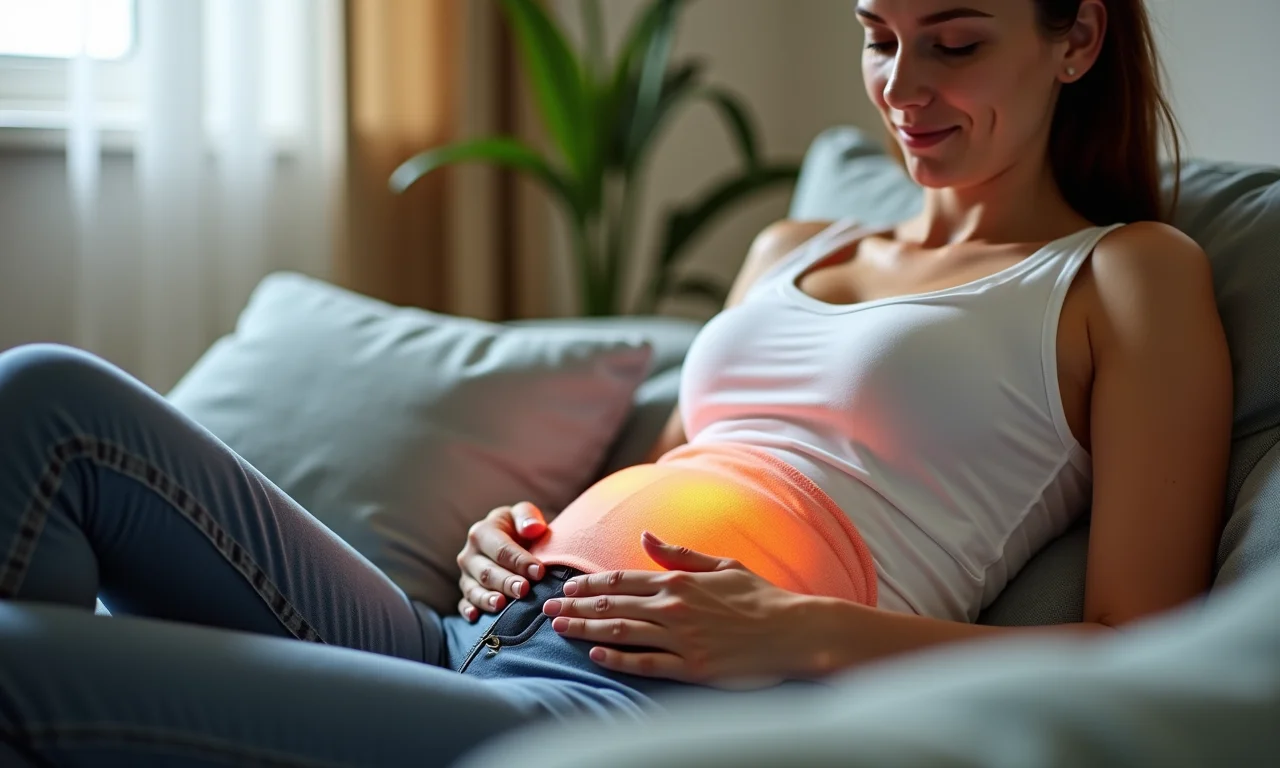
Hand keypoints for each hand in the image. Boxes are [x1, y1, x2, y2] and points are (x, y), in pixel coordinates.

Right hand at [456, 502, 547, 621]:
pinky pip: (464, 603)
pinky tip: (475, 617)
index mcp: (481, 532)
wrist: (510, 541)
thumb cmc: (518, 528)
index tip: (539, 572)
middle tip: (524, 590)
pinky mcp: (466, 591)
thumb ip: (528, 517)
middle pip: (487, 572)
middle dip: (506, 582)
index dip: (520, 561)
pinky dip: (468, 610)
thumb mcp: (523, 515)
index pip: (501, 549)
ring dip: (487, 598)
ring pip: (474, 589)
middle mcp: (469, 554)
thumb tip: (533, 529)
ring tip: (501, 604)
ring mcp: (466, 575)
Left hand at [540, 531, 806, 688]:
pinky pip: (647, 664)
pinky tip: (596, 656)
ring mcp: (682, 639)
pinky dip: (618, 659)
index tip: (565, 585)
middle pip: (613, 606)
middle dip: (575, 607)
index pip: (621, 580)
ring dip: (586, 630)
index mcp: (680, 581)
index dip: (589, 583)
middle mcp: (674, 608)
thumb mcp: (722, 565)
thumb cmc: (761, 596)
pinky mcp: (692, 668)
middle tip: (547, 610)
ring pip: (622, 633)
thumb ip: (680, 553)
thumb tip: (646, 537)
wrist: (794, 631)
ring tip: (560, 629)